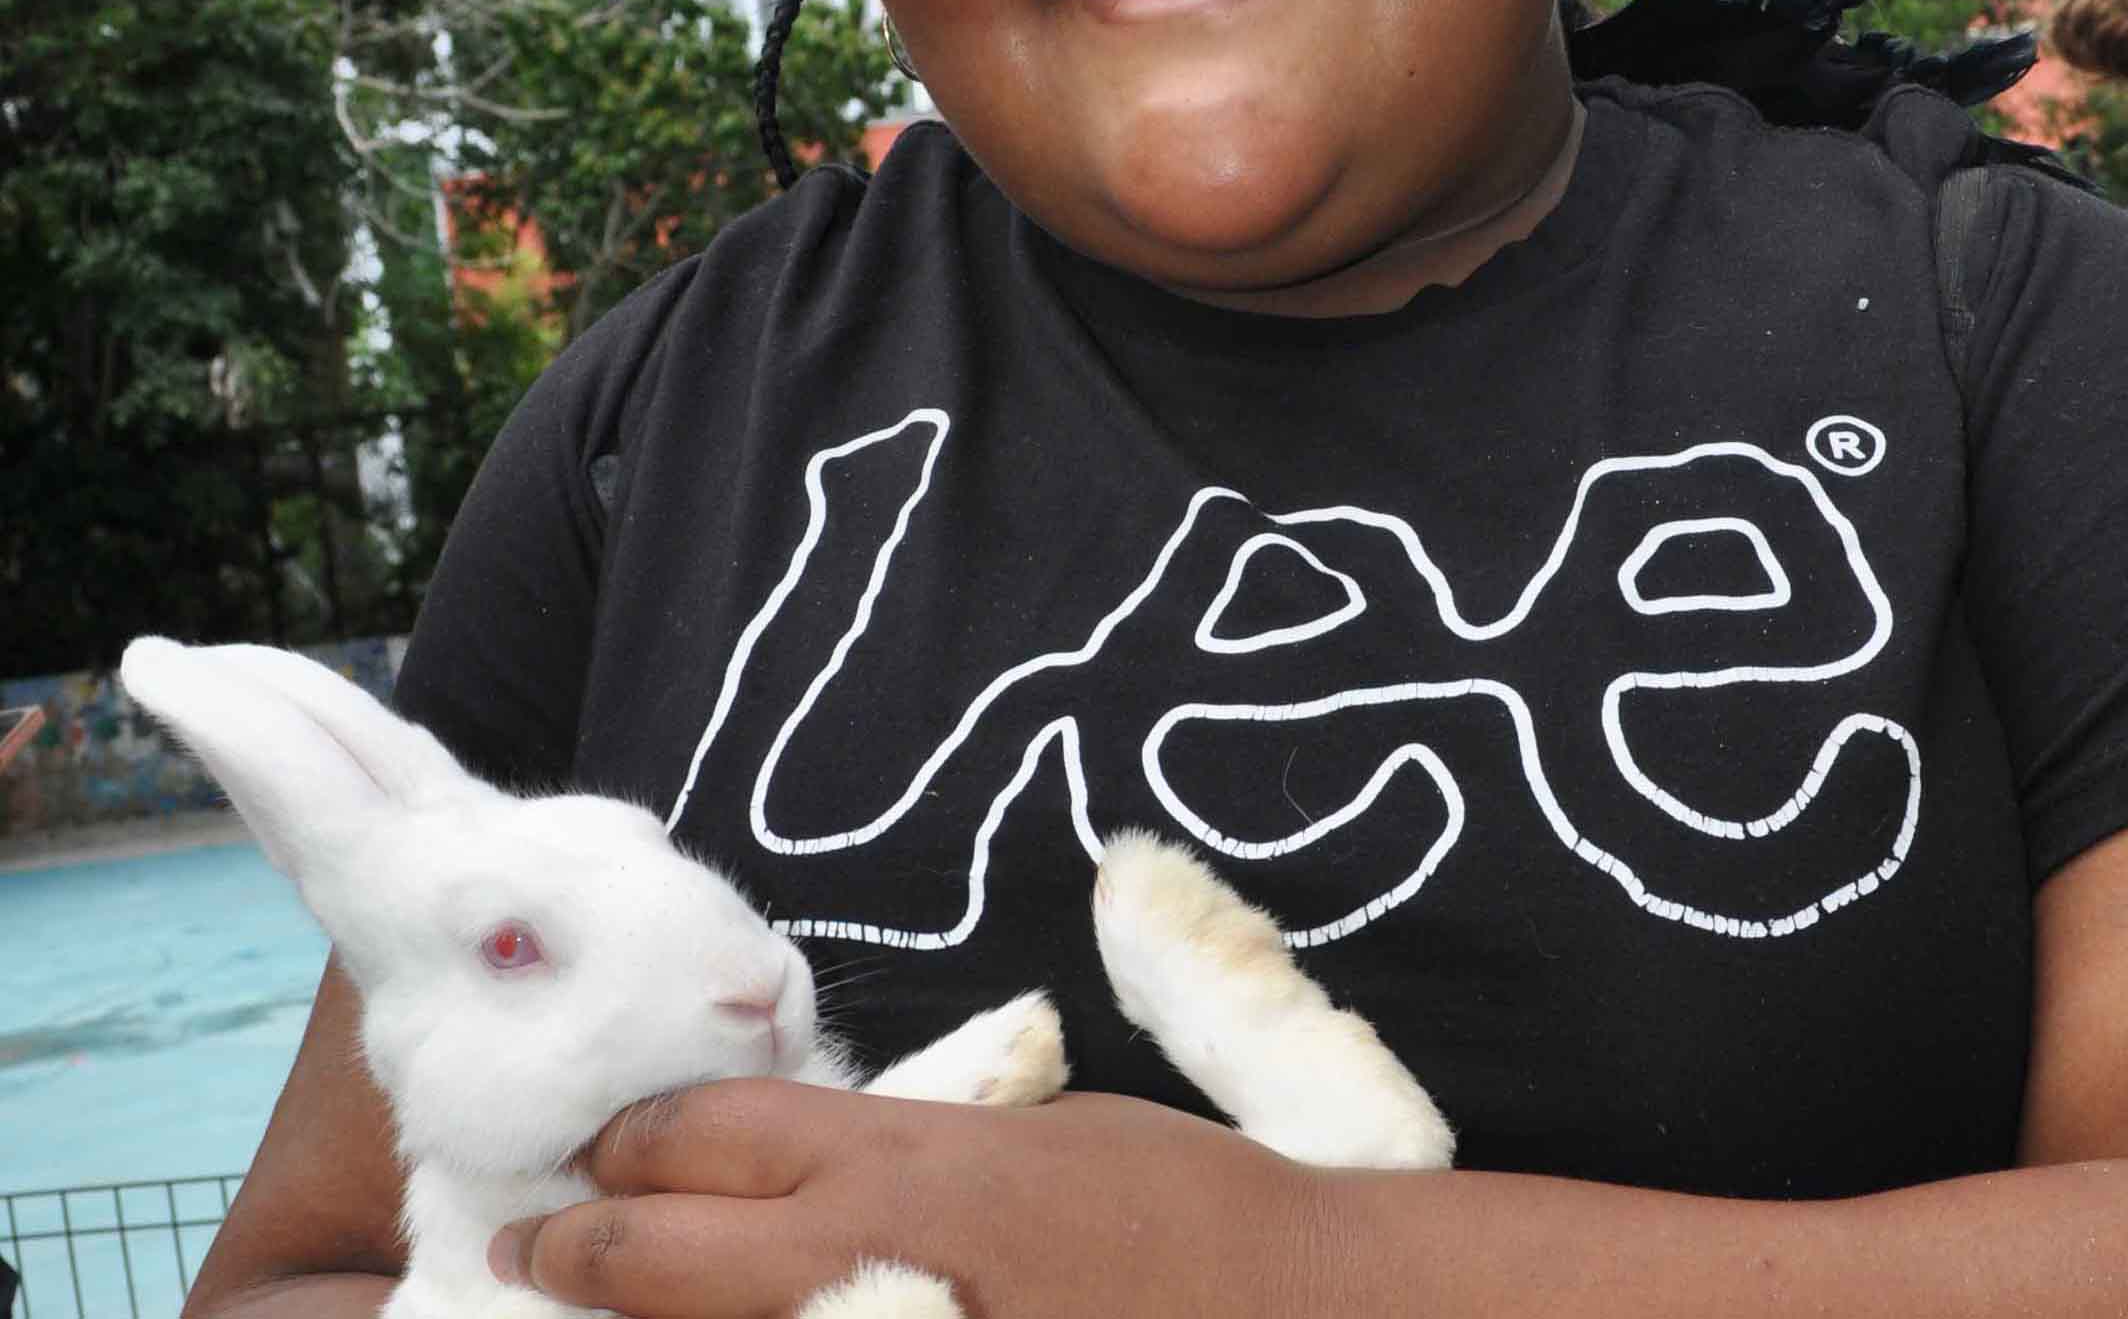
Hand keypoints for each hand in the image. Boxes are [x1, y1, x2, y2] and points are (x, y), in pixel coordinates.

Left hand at [488, 1082, 1330, 1318]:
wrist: (1290, 1309)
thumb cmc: (1182, 1203)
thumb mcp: (1043, 1140)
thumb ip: (919, 1159)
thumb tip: (838, 1172)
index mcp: (904, 1164)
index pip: (708, 1135)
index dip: (627, 1143)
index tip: (590, 1152)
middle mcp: (863, 1264)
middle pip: (658, 1251)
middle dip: (574, 1245)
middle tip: (528, 1242)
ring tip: (590, 1312)